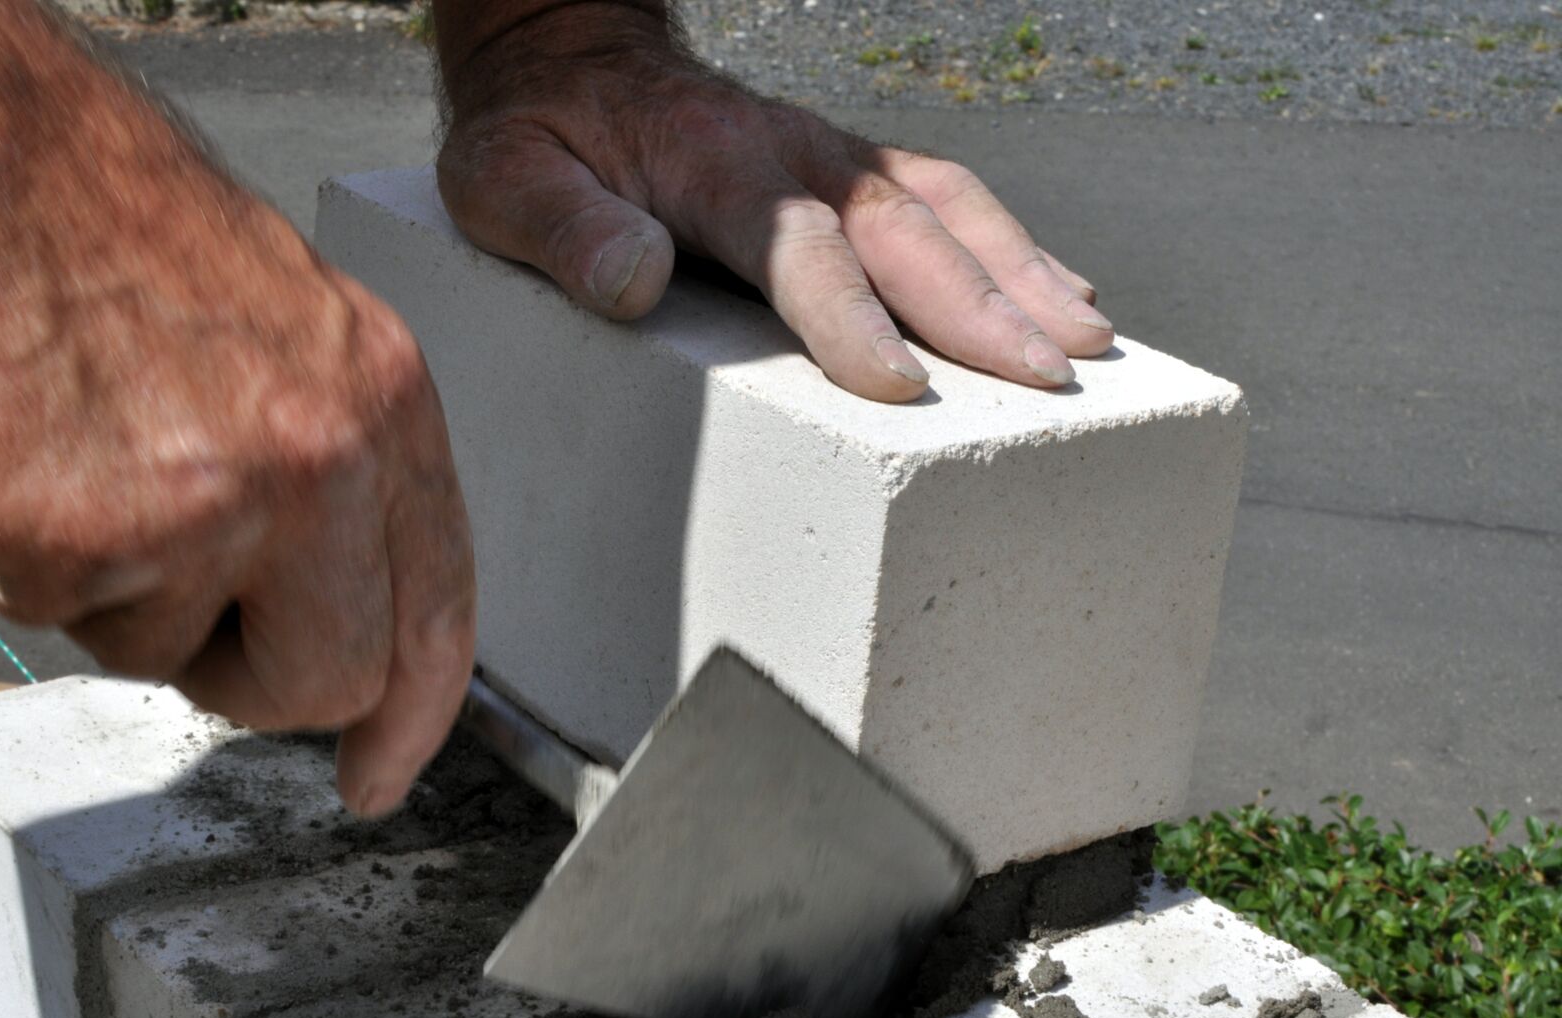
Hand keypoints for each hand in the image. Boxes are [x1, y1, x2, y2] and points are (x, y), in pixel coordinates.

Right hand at [0, 149, 474, 818]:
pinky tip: (31, 462)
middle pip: (327, 682)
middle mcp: (318, 466)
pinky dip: (33, 567)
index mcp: (387, 408)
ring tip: (96, 467)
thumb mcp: (304, 340)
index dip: (415, 715)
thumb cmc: (129, 249)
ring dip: (127, 601)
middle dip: (260, 687)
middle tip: (197, 618)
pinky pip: (63, 623)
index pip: (438, 608)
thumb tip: (356, 616)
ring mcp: (201, 510)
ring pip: (175, 663)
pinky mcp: (79, 545)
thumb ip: (349, 479)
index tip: (379, 774)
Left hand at [436, 6, 1110, 400]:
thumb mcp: (505, 183)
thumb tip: (639, 279)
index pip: (794, 246)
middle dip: (979, 307)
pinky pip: (950, 201)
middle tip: (1045, 381)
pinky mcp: (853, 170)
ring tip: (1087, 346)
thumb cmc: (537, 141)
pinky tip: (1063, 295)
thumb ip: (565, 231)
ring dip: (1021, 276)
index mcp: (712, 166)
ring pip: (948, 210)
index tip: (894, 382)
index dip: (846, 315)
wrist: (570, 60)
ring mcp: (834, 158)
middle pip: (901, 232)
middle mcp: (794, 154)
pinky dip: (1014, 248)